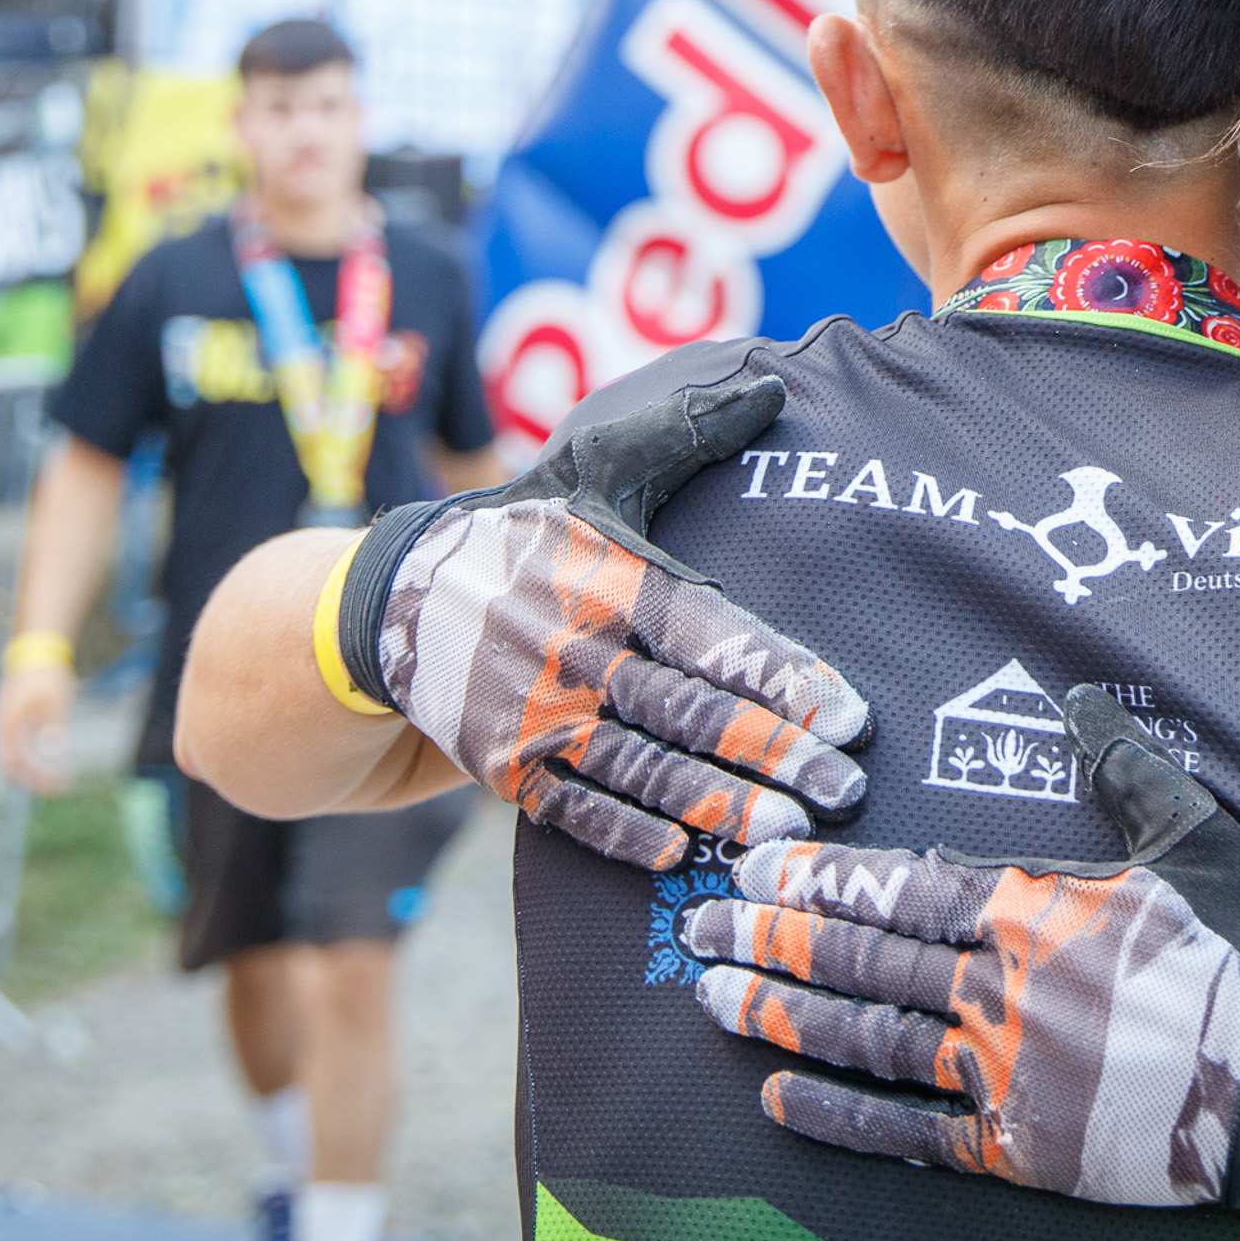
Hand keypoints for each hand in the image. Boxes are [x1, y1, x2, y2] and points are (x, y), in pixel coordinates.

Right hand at [0, 660, 74, 794]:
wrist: (37, 650)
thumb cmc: (45, 674)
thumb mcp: (54, 698)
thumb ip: (53, 723)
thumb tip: (54, 748)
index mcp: (6, 723)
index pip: (12, 762)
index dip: (32, 778)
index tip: (54, 786)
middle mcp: (0, 727)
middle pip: (12, 764)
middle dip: (33, 779)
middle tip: (58, 787)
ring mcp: (5, 724)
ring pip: (16, 757)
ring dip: (34, 770)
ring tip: (58, 778)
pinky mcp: (14, 721)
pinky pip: (20, 747)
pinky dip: (34, 757)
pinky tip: (52, 761)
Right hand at [343, 373, 871, 871]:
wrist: (389, 599)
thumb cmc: (524, 532)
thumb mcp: (596, 467)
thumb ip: (685, 432)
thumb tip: (774, 385)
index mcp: (610, 579)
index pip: (709, 632)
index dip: (780, 675)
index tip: (850, 715)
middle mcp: (575, 648)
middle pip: (687, 709)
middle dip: (773, 755)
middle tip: (846, 790)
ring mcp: (534, 714)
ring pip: (640, 767)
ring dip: (716, 805)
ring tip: (787, 832)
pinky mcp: (502, 765)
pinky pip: (571, 809)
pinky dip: (622, 833)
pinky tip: (680, 855)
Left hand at [681, 688, 1239, 1216]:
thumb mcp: (1193, 840)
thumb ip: (1125, 768)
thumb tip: (1083, 696)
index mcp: (1031, 911)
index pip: (897, 888)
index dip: (816, 880)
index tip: (751, 869)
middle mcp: (999, 991)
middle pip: (860, 961)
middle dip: (766, 942)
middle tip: (694, 928)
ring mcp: (1002, 1074)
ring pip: (865, 1039)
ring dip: (779, 1016)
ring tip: (710, 998)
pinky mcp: (1014, 1148)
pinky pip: (906, 1131)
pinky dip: (837, 1114)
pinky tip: (778, 1096)